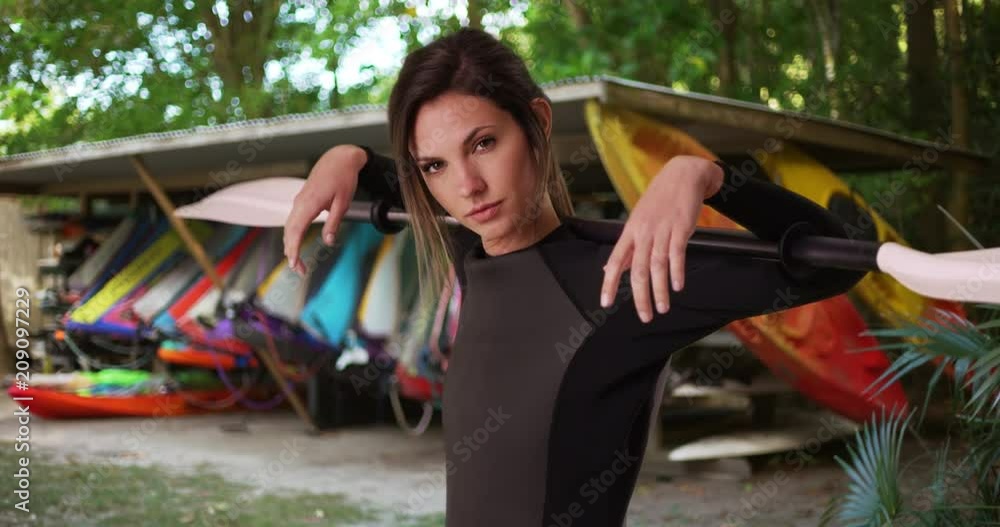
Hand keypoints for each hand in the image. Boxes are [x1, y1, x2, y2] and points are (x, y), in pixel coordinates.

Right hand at [283, 144, 366, 275]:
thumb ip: (333, 222)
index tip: (294, 264)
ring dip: (291, 245)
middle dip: (291, 253)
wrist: (339, 158)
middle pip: (289, 232)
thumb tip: (328, 241)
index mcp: (309, 203)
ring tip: (298, 262)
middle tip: (299, 271)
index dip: (294, 250)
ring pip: (289, 226)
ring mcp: (299, 201)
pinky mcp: (302, 200)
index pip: (296, 232)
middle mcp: (300, 202)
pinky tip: (295, 244)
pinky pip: (292, 220)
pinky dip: (292, 235)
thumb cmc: (343, 178)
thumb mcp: (343, 202)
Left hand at [600, 156, 723, 322]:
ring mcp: (662, 230)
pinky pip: (677, 254)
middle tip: (644, 316)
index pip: (615, 261)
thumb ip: (627, 248)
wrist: (683, 174)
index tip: (605, 302)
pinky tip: (678, 286)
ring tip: (662, 308)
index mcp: (630, 232)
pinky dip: (677, 272)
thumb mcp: (638, 221)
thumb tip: (610, 269)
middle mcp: (643, 232)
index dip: (608, 282)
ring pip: (657, 266)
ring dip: (660, 290)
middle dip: (640, 297)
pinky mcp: (680, 228)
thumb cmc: (660, 200)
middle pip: (637, 270)